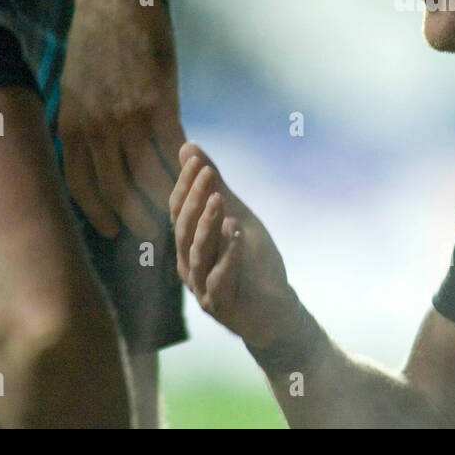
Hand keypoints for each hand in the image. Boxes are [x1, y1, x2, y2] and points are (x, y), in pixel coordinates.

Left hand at [58, 0, 184, 238]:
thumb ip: (83, 119)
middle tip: (153, 238)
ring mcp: (128, 120)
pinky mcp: (159, 106)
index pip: (81, 186)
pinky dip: (184, 170)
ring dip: (165, 203)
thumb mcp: (74, 84)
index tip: (112, 229)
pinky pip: (173, 152)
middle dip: (136, 219)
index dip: (98, 213)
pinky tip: (193, 179)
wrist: (115, 0)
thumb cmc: (97, 38)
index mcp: (71, 125)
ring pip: (149, 179)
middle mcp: (96, 130)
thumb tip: (92, 147)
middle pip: (117, 192)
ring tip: (179, 217)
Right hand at [170, 142, 294, 346]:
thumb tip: (188, 146)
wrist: (275, 308)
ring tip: (220, 201)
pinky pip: (220, 280)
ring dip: (208, 226)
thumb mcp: (235, 215)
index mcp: (188, 245)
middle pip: (184, 230)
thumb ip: (214, 186)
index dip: (185, 185)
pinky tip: (237, 234)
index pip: (179, 211)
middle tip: (207, 173)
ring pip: (198, 255)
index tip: (197, 159)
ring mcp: (203, 288)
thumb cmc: (251, 261)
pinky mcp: (223, 306)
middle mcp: (189, 266)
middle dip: (195, 199)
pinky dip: (229, 256)